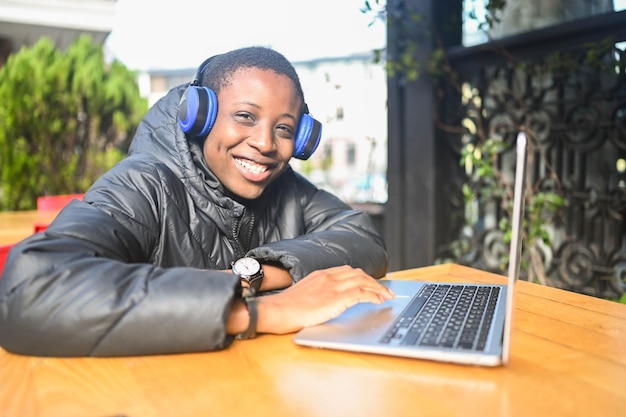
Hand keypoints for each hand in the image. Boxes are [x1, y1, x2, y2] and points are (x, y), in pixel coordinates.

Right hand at [256, 265, 393, 333]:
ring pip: (363, 281)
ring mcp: (333, 287)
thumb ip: (316, 293)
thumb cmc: (285, 307)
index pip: (347, 271)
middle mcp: (328, 277)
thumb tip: (325, 301)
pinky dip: (373, 296)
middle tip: (385, 290)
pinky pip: (361, 293)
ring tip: (387, 296)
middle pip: (358, 273)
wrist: (277, 310)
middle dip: (374, 281)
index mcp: (320, 275)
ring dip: (378, 288)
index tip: (370, 283)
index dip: (362, 277)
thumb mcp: (303, 294)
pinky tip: (379, 301)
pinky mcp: (336, 299)